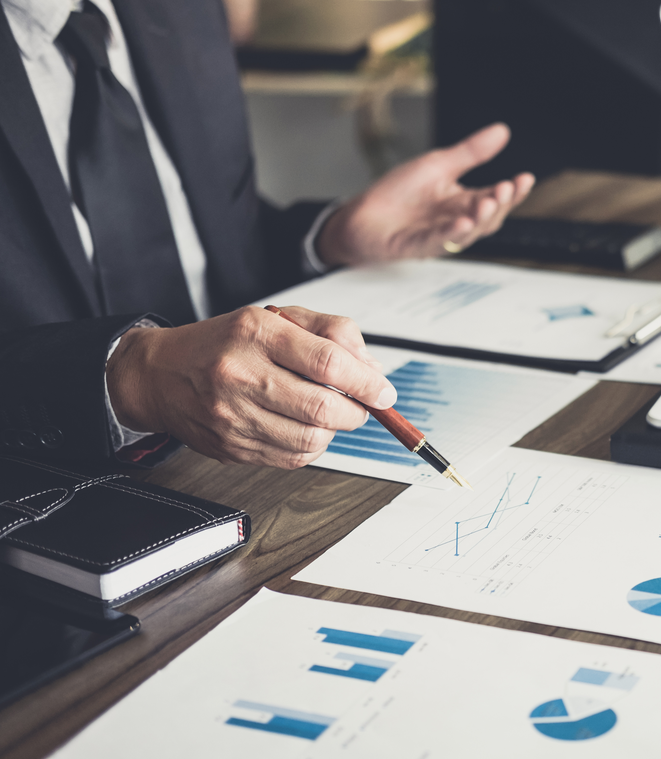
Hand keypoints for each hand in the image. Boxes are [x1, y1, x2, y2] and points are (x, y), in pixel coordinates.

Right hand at [105, 306, 396, 467]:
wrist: (159, 375)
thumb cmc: (223, 343)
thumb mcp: (276, 318)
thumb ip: (330, 332)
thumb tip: (371, 368)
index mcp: (256, 333)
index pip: (328, 362)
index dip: (367, 382)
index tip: (384, 392)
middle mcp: (241, 374)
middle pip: (323, 406)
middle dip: (358, 411)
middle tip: (363, 406)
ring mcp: (234, 415)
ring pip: (311, 438)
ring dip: (335, 430)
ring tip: (330, 414)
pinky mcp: (232, 447)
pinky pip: (292, 458)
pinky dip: (312, 446)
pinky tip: (305, 427)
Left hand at [316, 123, 535, 265]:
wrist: (362, 215)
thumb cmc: (398, 194)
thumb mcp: (438, 165)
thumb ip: (471, 153)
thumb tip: (502, 131)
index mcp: (463, 201)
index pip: (495, 198)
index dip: (512, 192)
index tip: (525, 179)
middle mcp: (457, 221)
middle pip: (489, 218)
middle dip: (500, 204)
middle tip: (504, 189)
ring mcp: (440, 236)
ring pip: (470, 233)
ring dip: (481, 219)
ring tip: (488, 202)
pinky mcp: (419, 246)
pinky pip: (440, 241)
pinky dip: (452, 233)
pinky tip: (462, 223)